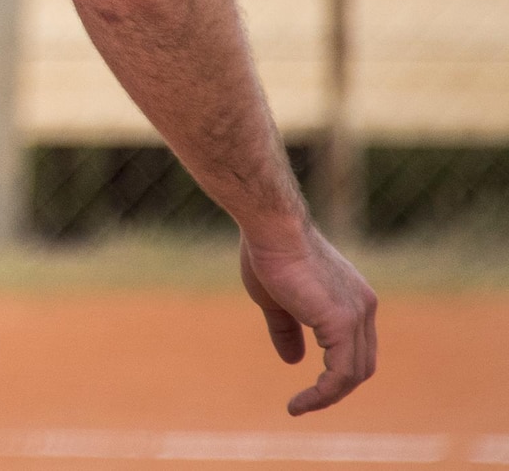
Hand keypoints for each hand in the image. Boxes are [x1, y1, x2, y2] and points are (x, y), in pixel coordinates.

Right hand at [239, 219, 377, 414]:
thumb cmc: (269, 253)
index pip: (356, 346)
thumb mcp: (276, 299)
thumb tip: (293, 362)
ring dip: (328, 396)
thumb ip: (287, 330)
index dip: (336, 369)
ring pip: (353, 373)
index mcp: (354, 297)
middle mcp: (364, 306)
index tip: (310, 383)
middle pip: (361, 363)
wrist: (271, 227)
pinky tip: (300, 402)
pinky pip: (340, 374)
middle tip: (307, 402)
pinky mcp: (342, 322)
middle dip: (336, 387)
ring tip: (300, 407)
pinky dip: (323, 394)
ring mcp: (357, 315)